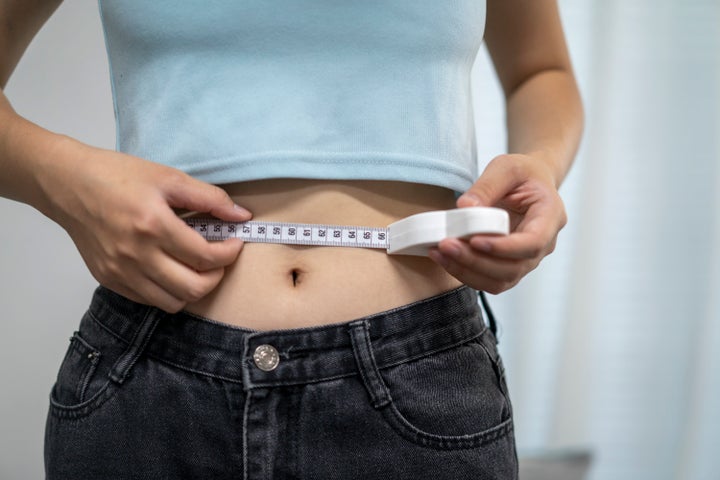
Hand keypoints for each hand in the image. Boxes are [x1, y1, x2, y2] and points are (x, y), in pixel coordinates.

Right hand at [43, 139, 251, 311]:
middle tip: (219, 258)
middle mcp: (136, 255)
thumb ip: (209, 198)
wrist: (67, 184)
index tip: (235, 242)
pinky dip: (169, 291)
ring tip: (197, 267)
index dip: (229, 253)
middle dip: (216, 276)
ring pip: (173, 302)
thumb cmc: (117, 176)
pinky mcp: (109, 280)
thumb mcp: (168, 177)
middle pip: (193, 288)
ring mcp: (120, 272)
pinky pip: (149, 301)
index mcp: (153, 225)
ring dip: (194, 288)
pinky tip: (171, 269)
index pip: (205, 256)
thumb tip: (242, 216)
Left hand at [428, 154, 566, 293]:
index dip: (504, 248)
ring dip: (467, 270)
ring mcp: (527, 259)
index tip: (475, 240)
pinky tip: (444, 258)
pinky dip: (465, 272)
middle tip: (446, 245)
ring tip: (439, 252)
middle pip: (513, 267)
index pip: (533, 242)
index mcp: (550, 216)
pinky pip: (489, 280)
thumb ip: (487, 186)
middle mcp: (544, 244)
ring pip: (500, 280)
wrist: (530, 183)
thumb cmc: (523, 174)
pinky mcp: (509, 266)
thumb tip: (465, 207)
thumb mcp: (507, 167)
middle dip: (477, 261)